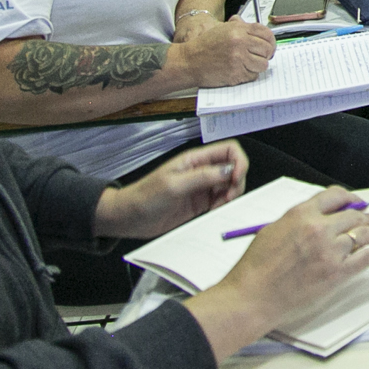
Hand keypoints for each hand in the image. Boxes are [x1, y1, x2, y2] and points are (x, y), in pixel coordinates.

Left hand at [95, 142, 247, 239]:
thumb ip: (203, 177)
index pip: (228, 150)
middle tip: (228, 197)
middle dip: (236, 182)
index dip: (239, 161)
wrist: (129, 218)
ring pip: (230, 186)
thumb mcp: (174, 185)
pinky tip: (214, 212)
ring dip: (231, 196)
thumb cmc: (144, 197)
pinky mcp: (200, 204)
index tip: (236, 178)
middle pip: (233, 169)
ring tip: (219, 206)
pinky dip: (224, 207)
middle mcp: (201, 171)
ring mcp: (201, 188)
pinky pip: (221, 202)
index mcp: (195, 160)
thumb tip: (229, 171)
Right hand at [172, 15, 274, 86]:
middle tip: (261, 57)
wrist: (189, 61)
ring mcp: (238, 59)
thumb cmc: (204, 46)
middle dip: (266, 54)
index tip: (269, 46)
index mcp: (238, 29)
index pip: (266, 33)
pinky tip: (242, 70)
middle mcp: (240, 42)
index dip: (271, 41)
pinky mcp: (235, 74)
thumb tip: (256, 30)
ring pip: (263, 64)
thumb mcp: (221, 29)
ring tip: (250, 64)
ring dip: (258, 65)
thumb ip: (240, 27)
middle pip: (267, 49)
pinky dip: (250, 74)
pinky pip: (253, 75)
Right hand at [214, 187, 368, 324]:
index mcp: (301, 214)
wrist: (252, 296)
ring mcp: (330, 250)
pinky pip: (368, 258)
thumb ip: (299, 221)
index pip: (335, 196)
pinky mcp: (337, 272)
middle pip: (354, 216)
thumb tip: (319, 219)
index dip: (351, 198)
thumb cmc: (256, 268)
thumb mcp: (273, 230)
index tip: (358, 203)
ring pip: (365, 234)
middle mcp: (319, 228)